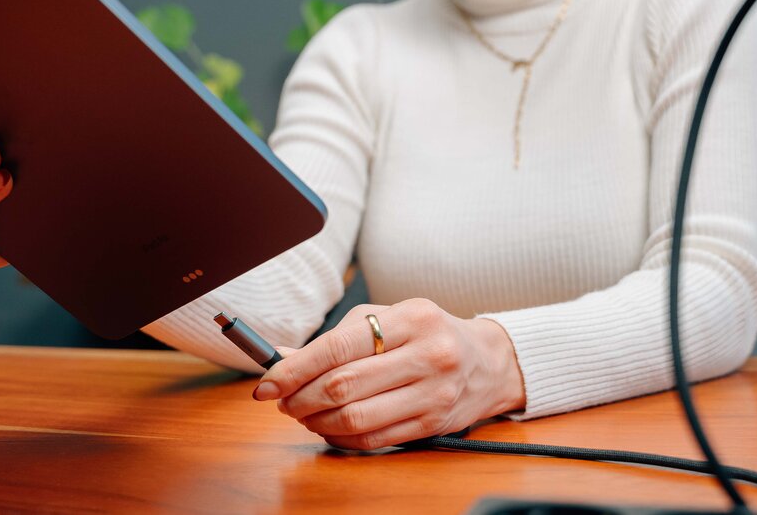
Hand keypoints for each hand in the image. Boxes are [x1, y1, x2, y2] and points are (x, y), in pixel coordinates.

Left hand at [251, 298, 525, 449]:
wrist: (489, 363)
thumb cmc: (431, 334)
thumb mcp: (392, 318)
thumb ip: (341, 336)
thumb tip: (284, 357)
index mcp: (413, 318)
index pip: (339, 346)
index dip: (295, 368)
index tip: (267, 382)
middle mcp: (428, 355)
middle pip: (343, 385)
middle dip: (299, 397)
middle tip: (281, 400)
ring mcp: (433, 393)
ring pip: (355, 418)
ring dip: (315, 421)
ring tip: (301, 414)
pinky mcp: (433, 424)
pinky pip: (374, 439)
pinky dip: (341, 438)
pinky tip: (328, 427)